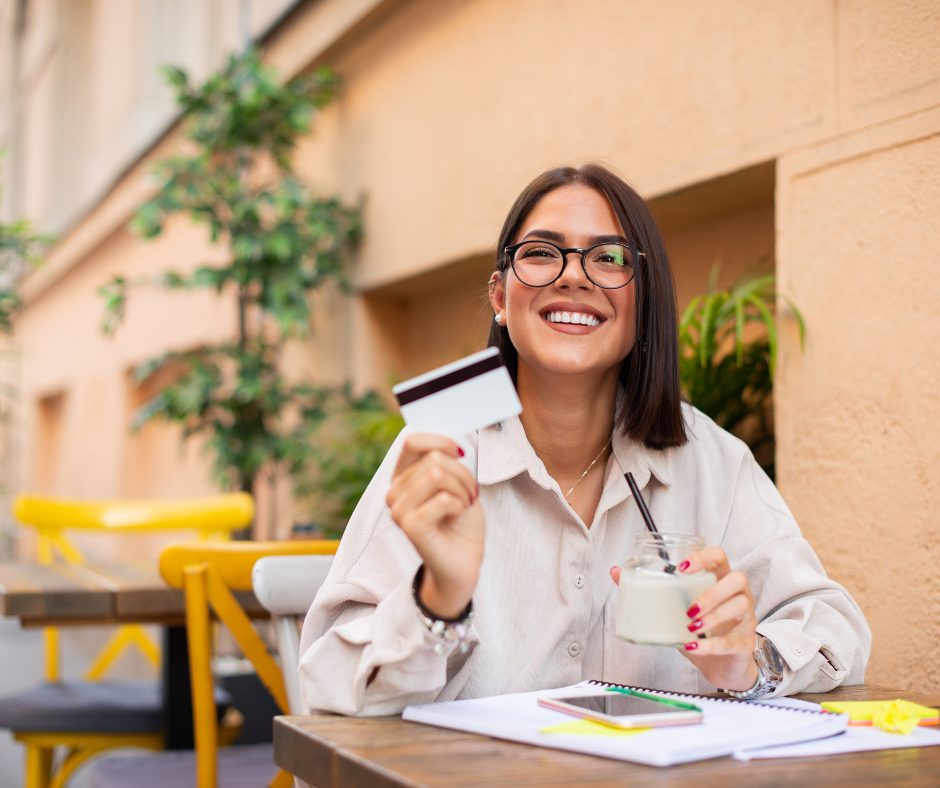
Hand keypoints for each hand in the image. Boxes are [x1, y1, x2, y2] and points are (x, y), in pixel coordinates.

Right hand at [385, 433, 482, 618]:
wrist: (464, 560)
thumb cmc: (460, 520)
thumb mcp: (456, 481)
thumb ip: (445, 460)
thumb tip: (448, 444)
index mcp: (402, 477)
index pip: (412, 441)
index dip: (441, 441)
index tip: (460, 454)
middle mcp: (394, 491)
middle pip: (434, 459)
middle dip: (462, 474)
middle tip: (468, 494)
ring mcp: (399, 510)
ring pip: (438, 475)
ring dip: (462, 489)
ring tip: (462, 505)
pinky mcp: (410, 526)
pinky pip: (443, 498)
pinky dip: (460, 505)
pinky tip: (457, 516)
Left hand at [610, 547, 758, 690]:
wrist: (721, 667)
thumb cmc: (700, 630)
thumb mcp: (674, 610)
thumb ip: (651, 592)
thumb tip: (616, 572)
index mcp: (720, 580)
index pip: (719, 556)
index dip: (703, 557)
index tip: (682, 566)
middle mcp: (738, 595)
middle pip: (737, 579)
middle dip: (712, 592)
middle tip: (688, 607)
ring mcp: (746, 619)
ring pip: (739, 606)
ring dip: (713, 615)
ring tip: (690, 625)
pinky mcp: (746, 644)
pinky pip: (732, 641)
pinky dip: (710, 644)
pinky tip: (693, 647)